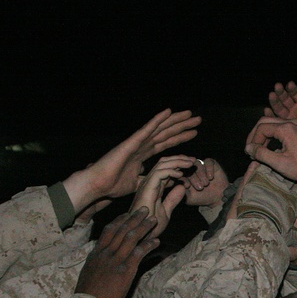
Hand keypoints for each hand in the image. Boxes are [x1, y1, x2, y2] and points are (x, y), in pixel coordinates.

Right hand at [63, 109, 200, 213]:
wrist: (98, 185)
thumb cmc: (113, 185)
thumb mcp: (137, 183)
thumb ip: (147, 179)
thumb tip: (157, 179)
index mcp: (143, 154)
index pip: (166, 143)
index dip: (180, 138)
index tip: (193, 133)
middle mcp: (142, 145)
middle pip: (166, 133)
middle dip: (182, 126)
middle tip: (197, 119)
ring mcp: (137, 142)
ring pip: (160, 128)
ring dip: (175, 121)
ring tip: (190, 115)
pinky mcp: (131, 142)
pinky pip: (147, 129)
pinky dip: (157, 120)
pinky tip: (168, 112)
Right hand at [75, 208, 158, 297]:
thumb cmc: (88, 293)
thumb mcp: (89, 272)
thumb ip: (97, 262)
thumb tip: (101, 257)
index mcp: (96, 253)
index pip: (109, 230)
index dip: (120, 220)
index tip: (128, 214)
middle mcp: (106, 253)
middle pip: (121, 230)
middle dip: (135, 218)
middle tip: (145, 209)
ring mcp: (115, 260)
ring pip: (131, 237)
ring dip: (144, 227)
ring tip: (153, 220)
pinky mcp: (125, 270)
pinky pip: (138, 253)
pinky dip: (148, 245)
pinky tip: (156, 242)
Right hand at [129, 155, 193, 237]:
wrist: (141, 234)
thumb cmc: (150, 225)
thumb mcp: (166, 210)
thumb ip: (173, 199)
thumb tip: (182, 187)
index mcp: (154, 187)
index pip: (166, 169)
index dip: (179, 165)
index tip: (192, 166)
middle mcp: (149, 183)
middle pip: (164, 163)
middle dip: (179, 159)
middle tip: (193, 160)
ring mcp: (147, 184)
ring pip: (162, 165)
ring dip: (178, 162)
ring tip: (190, 163)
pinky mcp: (147, 188)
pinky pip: (159, 174)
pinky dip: (171, 171)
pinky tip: (181, 175)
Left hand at [182, 158, 228, 207]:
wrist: (217, 197)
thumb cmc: (201, 197)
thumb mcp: (188, 197)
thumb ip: (181, 190)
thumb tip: (176, 184)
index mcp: (182, 175)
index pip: (179, 172)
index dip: (183, 178)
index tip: (187, 186)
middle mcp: (190, 167)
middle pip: (187, 167)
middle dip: (193, 178)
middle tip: (200, 188)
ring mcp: (199, 164)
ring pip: (197, 164)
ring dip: (201, 174)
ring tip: (206, 184)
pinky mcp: (210, 162)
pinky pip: (208, 161)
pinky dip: (209, 169)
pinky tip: (210, 177)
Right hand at [244, 117, 296, 186]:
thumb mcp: (280, 163)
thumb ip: (262, 154)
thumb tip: (248, 148)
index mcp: (286, 128)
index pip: (261, 128)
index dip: (252, 141)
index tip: (250, 154)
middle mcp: (291, 122)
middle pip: (265, 121)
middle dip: (255, 135)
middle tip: (250, 149)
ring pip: (273, 123)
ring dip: (263, 134)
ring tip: (258, 149)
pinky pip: (281, 126)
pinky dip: (272, 134)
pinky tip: (270, 146)